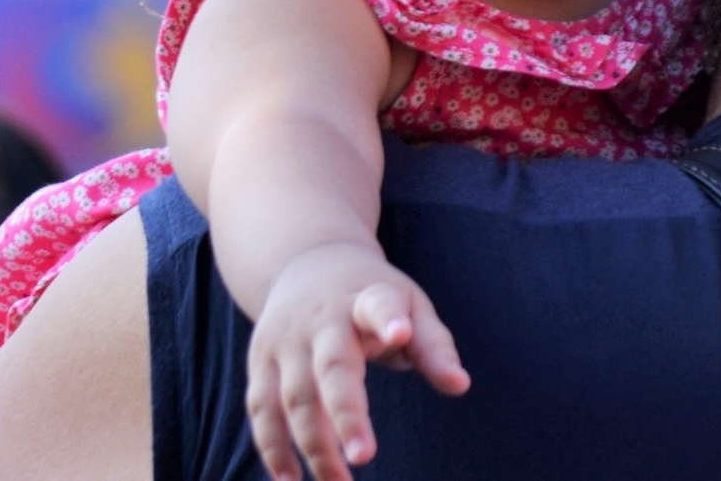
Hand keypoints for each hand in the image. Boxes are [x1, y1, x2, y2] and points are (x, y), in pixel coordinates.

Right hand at [246, 242, 469, 480]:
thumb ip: (433, 346)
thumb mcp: (409, 305)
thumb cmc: (371, 295)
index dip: (388, 320)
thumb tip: (459, 386)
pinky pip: (261, 408)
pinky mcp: (261, 360)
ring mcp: (285, 340)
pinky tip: (290, 479)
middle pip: (331, 368)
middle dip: (345, 414)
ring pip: (293, 397)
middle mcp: (320, 319)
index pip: (378, 306)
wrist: (307, 261)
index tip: (401, 335)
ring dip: (312, 445)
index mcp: (365, 299)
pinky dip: (272, 445)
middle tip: (364, 457)